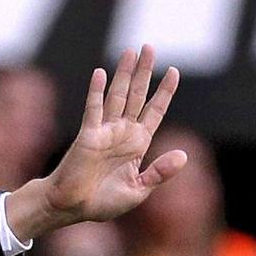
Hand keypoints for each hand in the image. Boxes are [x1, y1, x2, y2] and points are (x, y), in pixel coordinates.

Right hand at [5, 45, 182, 238]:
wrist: (72, 208)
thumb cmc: (102, 202)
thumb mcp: (138, 190)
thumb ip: (159, 173)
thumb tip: (183, 156)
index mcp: (137, 145)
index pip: (154, 112)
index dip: (164, 92)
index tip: (173, 71)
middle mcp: (122, 133)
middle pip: (136, 96)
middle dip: (144, 72)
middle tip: (149, 47)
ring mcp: (105, 132)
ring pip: (117, 96)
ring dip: (124, 74)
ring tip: (131, 51)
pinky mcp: (88, 135)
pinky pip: (93, 109)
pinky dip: (97, 92)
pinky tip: (100, 73)